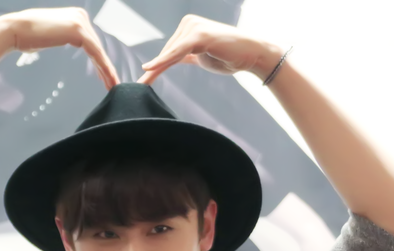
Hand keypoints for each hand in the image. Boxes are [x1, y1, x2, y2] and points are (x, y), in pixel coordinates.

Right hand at [2, 7, 119, 89]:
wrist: (14, 30)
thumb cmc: (27, 35)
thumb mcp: (50, 34)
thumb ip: (61, 35)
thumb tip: (62, 39)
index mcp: (75, 16)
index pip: (92, 42)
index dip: (100, 61)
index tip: (106, 77)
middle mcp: (80, 16)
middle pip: (97, 47)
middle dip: (105, 67)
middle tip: (113, 84)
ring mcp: (80, 21)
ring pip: (99, 51)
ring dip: (107, 70)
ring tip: (112, 85)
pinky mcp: (78, 31)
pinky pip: (96, 52)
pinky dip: (103, 67)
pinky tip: (108, 78)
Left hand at [137, 15, 282, 85]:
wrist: (252, 55)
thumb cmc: (231, 56)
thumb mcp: (202, 56)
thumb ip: (188, 55)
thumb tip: (173, 59)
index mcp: (189, 27)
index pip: (170, 49)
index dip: (158, 65)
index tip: (143, 80)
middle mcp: (189, 23)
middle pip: (168, 51)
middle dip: (156, 69)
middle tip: (141, 85)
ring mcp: (194, 27)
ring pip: (171, 52)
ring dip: (158, 68)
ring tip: (143, 82)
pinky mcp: (198, 35)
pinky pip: (177, 51)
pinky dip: (163, 60)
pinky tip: (149, 69)